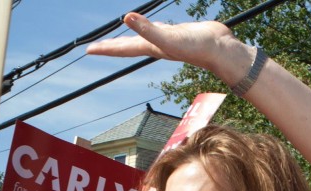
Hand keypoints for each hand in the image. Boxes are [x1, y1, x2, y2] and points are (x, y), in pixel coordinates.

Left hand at [86, 13, 238, 75]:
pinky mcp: (179, 33)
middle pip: (128, 46)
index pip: (122, 48)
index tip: (89, 50)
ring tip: (120, 36)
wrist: (222, 50)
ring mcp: (168, 40)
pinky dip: (151, 28)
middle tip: (96, 48)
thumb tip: (126, 18)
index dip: (105, 49)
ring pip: (143, 38)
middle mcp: (156, 45)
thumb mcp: (168, 37)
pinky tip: (151, 26)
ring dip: (130, 38)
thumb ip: (147, 29)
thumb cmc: (197, 46)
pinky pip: (159, 30)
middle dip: (111, 46)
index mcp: (150, 47)